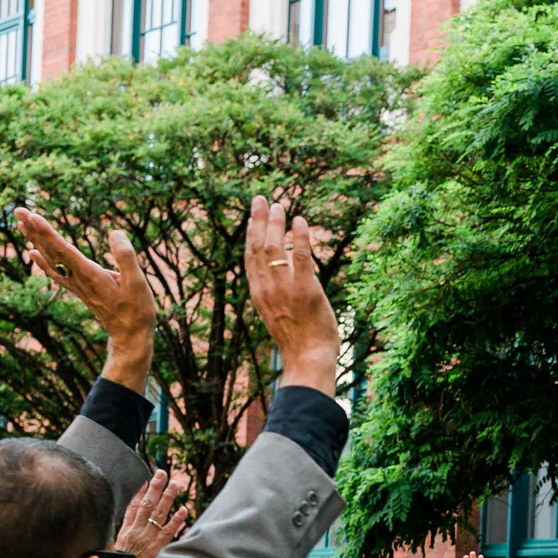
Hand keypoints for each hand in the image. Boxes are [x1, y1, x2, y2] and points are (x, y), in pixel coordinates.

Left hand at [16, 209, 155, 390]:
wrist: (129, 336)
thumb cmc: (137, 310)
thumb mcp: (138, 283)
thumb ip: (126, 256)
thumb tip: (114, 232)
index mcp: (90, 274)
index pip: (63, 249)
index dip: (47, 232)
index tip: (32, 216)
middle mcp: (78, 278)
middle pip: (51, 250)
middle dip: (34, 230)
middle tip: (18, 210)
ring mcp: (77, 284)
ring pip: (50, 259)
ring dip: (35, 240)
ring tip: (21, 224)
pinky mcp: (79, 289)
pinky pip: (55, 272)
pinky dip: (42, 261)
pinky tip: (32, 253)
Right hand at [114, 468, 189, 557]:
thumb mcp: (115, 550)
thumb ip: (124, 536)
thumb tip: (129, 525)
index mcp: (126, 531)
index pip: (133, 507)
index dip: (139, 492)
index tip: (146, 480)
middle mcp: (137, 531)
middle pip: (146, 504)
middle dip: (155, 487)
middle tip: (162, 473)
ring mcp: (148, 538)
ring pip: (158, 513)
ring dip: (168, 497)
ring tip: (176, 484)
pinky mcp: (158, 548)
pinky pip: (168, 531)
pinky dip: (177, 520)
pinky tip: (184, 510)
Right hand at [244, 197, 339, 396]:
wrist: (307, 358)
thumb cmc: (298, 339)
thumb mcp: (278, 313)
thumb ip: (277, 290)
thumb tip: (285, 266)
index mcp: (259, 293)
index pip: (250, 256)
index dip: (251, 232)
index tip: (253, 214)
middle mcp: (267, 288)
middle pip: (257, 246)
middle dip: (258, 219)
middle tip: (262, 199)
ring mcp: (285, 288)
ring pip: (274, 247)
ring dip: (276, 223)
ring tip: (281, 206)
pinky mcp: (306, 289)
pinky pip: (300, 257)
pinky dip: (299, 236)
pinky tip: (300, 221)